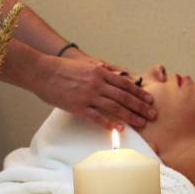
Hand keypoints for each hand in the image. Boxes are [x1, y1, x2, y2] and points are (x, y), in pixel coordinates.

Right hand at [35, 55, 155, 129]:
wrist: (42, 72)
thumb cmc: (63, 69)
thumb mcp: (86, 64)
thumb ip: (102, 69)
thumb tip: (116, 73)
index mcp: (100, 72)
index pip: (125, 84)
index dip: (139, 93)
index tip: (150, 100)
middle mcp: (97, 83)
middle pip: (124, 97)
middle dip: (140, 107)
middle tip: (152, 115)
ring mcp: (88, 96)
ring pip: (114, 108)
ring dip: (129, 116)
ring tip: (141, 123)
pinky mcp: (78, 107)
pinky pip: (97, 117)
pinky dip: (109, 123)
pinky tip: (119, 129)